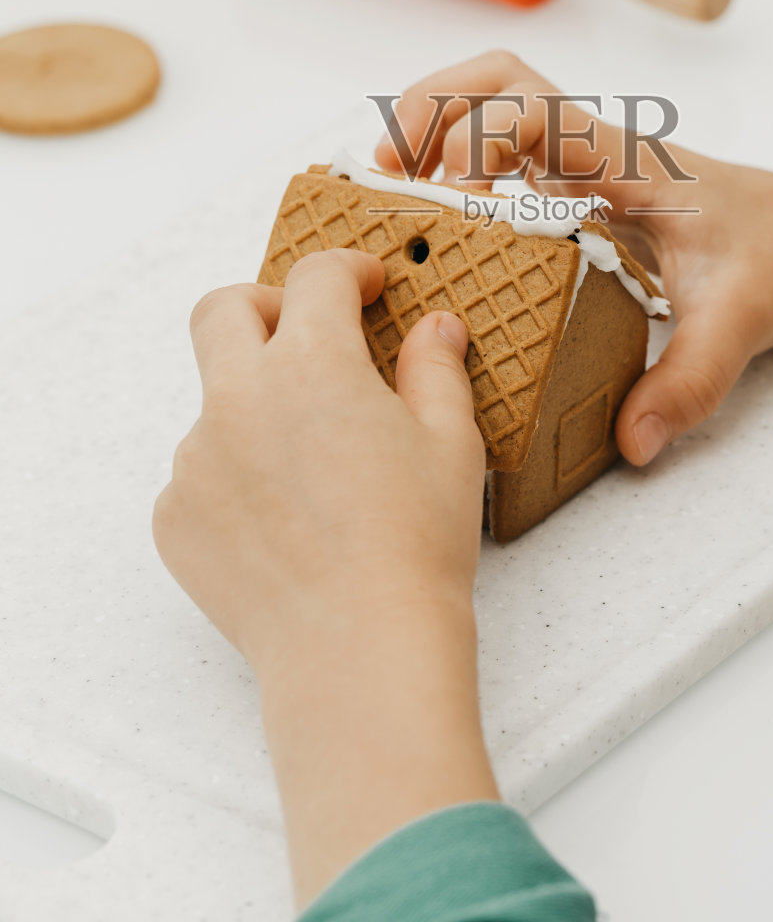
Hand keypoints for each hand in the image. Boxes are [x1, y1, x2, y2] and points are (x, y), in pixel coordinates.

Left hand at [154, 249, 497, 905]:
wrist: (357, 650)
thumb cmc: (415, 546)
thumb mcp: (449, 442)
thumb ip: (435, 369)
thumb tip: (434, 328)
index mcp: (311, 364)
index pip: (316, 278)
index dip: (346, 271)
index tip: (364, 284)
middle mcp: (238, 398)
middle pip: (221, 310)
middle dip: (262, 306)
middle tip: (305, 335)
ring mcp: (195, 459)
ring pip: (215, 403)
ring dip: (257, 410)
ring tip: (316, 472)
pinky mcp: (174, 517)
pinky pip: (200, 475)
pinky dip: (237, 479)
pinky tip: (287, 523)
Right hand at [374, 51, 772, 465]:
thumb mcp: (742, 323)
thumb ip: (689, 381)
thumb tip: (632, 440)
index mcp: (629, 161)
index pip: (537, 108)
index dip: (480, 138)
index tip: (454, 198)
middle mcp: (598, 146)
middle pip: (498, 78)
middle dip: (432, 108)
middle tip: (388, 173)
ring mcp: (584, 158)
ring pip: (494, 98)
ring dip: (436, 123)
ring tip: (392, 183)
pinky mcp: (577, 181)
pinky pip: (503, 145)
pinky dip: (456, 156)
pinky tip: (435, 211)